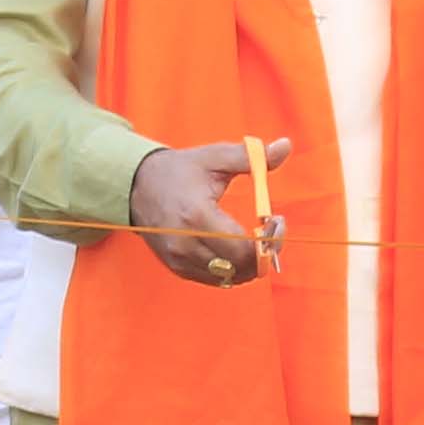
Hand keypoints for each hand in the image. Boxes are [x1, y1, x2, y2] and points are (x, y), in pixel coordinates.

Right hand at [124, 138, 266, 285]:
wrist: (137, 185)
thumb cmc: (180, 170)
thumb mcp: (215, 157)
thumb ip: (252, 157)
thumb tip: (285, 146)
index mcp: (197, 216)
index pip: (242, 248)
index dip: (268, 241)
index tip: (277, 221)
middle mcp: (186, 244)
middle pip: (239, 267)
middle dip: (264, 253)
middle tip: (271, 230)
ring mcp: (179, 259)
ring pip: (229, 277)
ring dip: (250, 263)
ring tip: (255, 239)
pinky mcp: (177, 267)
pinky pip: (215, 279)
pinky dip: (232, 268)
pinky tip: (236, 246)